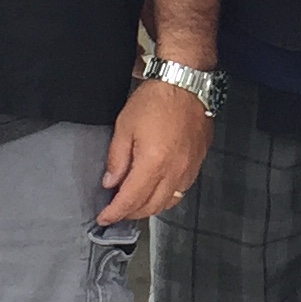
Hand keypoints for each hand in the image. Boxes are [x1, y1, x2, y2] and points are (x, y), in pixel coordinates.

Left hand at [101, 76, 214, 225]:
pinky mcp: (197, 163)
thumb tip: (110, 182)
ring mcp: (188, 169)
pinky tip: (155, 192)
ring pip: (167, 203)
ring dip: (148, 208)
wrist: (187, 83)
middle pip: (150, 207)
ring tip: (133, 204)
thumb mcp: (125, 126)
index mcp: (153, 163)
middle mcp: (174, 172)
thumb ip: (117, 158)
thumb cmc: (155, 100)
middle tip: (115, 210)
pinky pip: (181, 191)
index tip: (103, 218)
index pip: (130, 200)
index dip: (114, 213)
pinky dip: (165, 198)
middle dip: (130, 214)